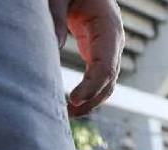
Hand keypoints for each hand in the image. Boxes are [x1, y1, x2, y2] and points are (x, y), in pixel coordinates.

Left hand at [51, 0, 124, 115]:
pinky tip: (73, 103)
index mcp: (109, 28)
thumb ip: (55, 16)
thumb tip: (53, 45)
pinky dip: (89, 93)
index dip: (91, 87)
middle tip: (67, 114)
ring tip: (67, 114)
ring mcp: (108, 49)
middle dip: (91, 101)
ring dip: (91, 102)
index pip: (106, 67)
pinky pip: (99, 78)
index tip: (73, 100)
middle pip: (109, 81)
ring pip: (107, 84)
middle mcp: (114, 43)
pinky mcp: (98, 52)